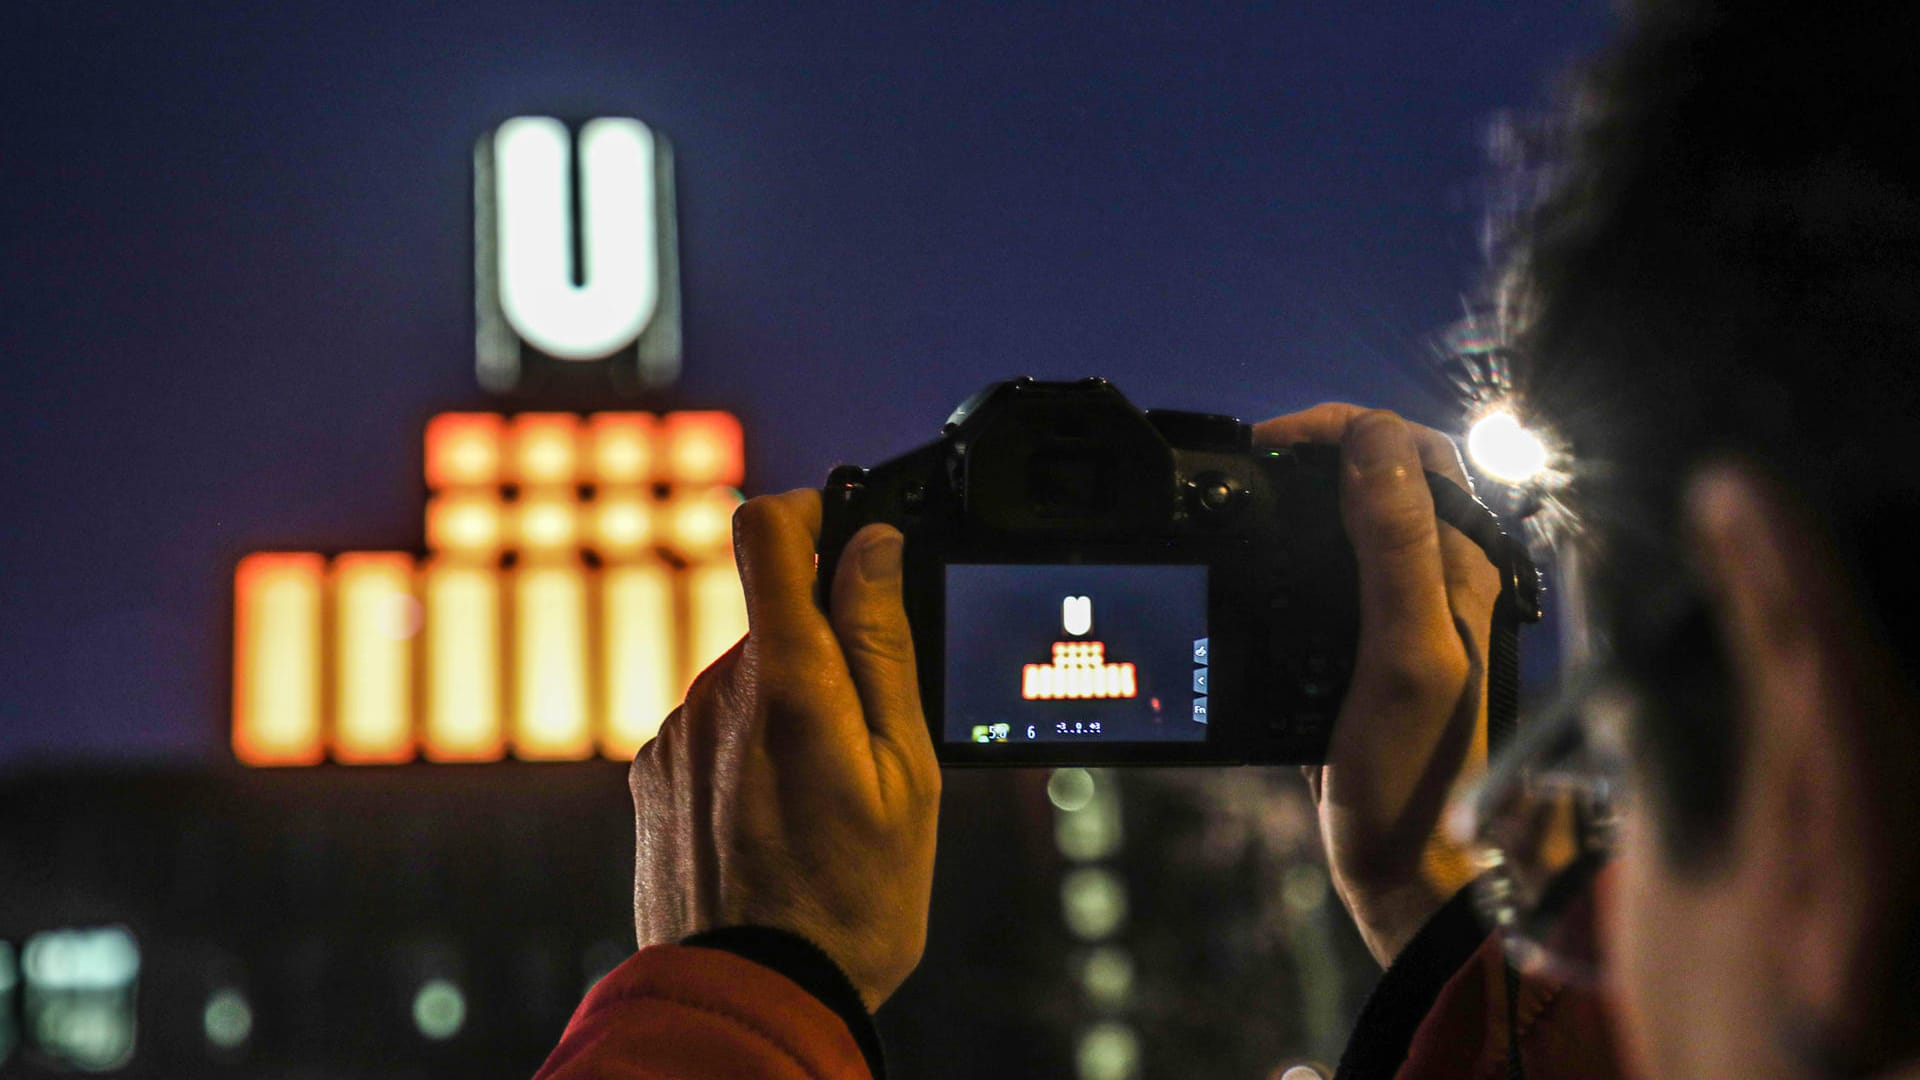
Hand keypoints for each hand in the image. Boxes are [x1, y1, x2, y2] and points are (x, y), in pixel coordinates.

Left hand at [630, 489, 940, 1010]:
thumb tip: (872, 545)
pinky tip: (780, 818)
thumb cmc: (851, 900)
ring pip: (749, 675)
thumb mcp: (905, 771)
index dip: (813, 510)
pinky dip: (752, 747)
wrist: (752, 998)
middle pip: (775, 614)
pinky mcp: (653, 772)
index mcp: (788, 681)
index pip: (768, 528)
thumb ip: (882, 645)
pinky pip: (715, 725)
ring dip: (792, 705)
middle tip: (873, 731)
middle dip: (829, 647)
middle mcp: (716, 692)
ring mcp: (677, 732)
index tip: (851, 536)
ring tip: (827, 796)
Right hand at [1253, 406, 1501, 964]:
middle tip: (1245, 466)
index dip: (1339, 430)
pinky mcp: (1355, 656)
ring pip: (1344, 527)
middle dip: (1312, 454)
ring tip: (1240, 503)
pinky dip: (1281, 561)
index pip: (1411, 450)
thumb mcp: (1406, 654)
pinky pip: (1319, 583)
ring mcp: (1393, 618)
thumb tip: (1371, 440)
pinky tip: (1247, 574)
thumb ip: (1396, 545)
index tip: (1268, 445)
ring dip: (1294, 503)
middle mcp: (1433, 582)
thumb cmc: (1421, 777)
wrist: (1410, 875)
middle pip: (1377, 478)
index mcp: (1459, 568)